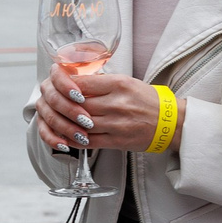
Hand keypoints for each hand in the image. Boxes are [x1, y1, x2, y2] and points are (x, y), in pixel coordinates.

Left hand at [34, 69, 164, 154]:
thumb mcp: (126, 82)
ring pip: (80, 124)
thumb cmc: (146, 100)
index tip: (56, 84)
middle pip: (77, 104)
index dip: (63, 84)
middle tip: (52, 103)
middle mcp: (116, 103)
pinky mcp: (117, 141)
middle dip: (61, 104)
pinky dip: (74, 140)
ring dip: (65, 123)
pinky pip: (88, 142)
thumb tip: (73, 80)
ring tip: (56, 119)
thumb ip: (101, 82)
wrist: (169, 122)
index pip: (81, 83)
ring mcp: (116, 123)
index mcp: (118, 84)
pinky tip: (66, 136)